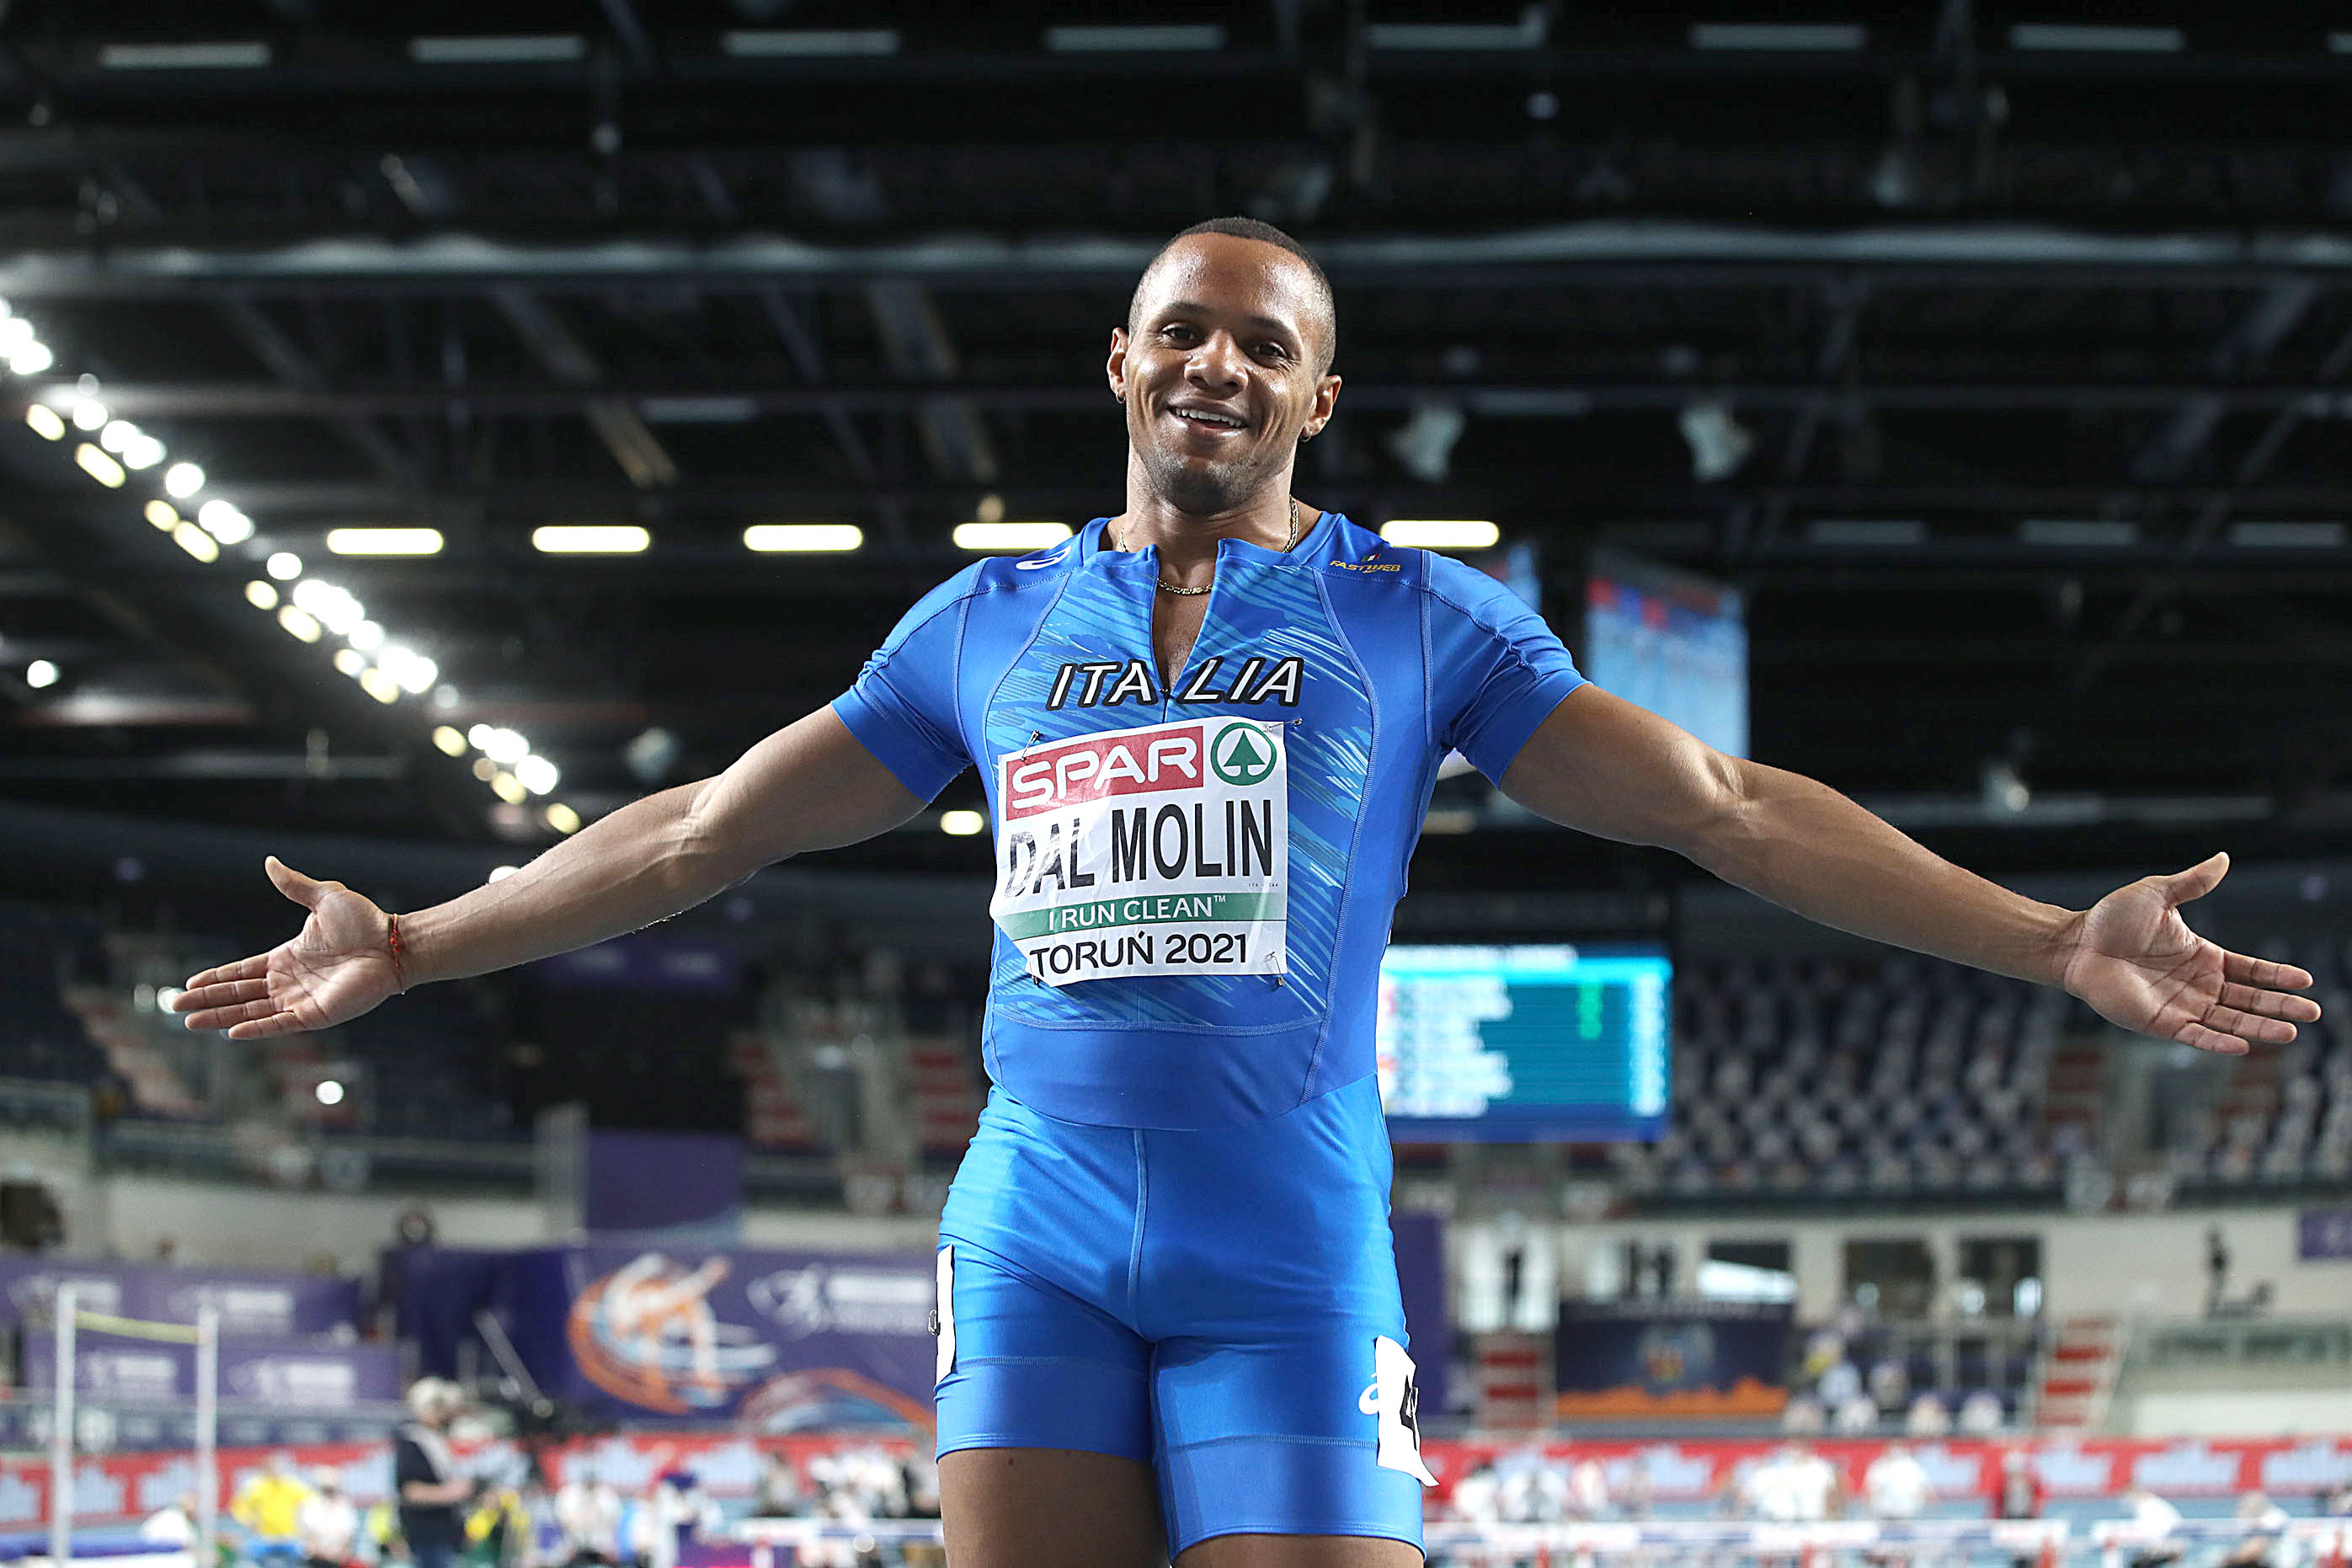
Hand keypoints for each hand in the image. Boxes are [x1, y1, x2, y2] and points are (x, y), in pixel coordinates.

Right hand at [171, 857, 402, 1037]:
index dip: (216, 978)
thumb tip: (270, 861)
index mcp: (287, 957)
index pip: (242, 971)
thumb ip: (294, 885)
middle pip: (239, 994)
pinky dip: (256, 1029)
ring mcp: (301, 1000)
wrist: (393, 943)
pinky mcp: (316, 1015)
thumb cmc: (365, 921)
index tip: (190, 983)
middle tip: (175, 1005)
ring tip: (190, 1022)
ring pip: (252, 1012)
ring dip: (221, 1017)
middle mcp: (290, 982)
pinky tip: (231, 1032)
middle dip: (207, 1000)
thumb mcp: (323, 898)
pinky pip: (280, 1025)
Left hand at [2059, 852, 2320, 1054]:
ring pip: (2229, 1021)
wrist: (2076, 943)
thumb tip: (2223, 858)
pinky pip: (2195, 1036)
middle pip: (2249, 1000)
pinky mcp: (2160, 1022)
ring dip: (2259, 1028)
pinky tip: (2242, 1046)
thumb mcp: (2158, 894)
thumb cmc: (2112, 919)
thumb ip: (2192, 882)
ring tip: (2290, 1032)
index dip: (2277, 976)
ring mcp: (2181, 1005)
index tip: (2306, 980)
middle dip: (2280, 1006)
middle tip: (2312, 1012)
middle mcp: (2198, 985)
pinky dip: (2217, 1042)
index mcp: (2203, 957)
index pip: (2251, 971)